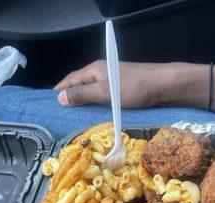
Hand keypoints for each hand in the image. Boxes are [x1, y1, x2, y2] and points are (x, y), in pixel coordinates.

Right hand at [55, 60, 172, 107]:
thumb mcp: (105, 92)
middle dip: (70, 99)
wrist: (164, 86)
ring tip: (75, 119)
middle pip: (80, 86)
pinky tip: (96, 117)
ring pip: (93, 93)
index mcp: (94, 70)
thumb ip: (83, 94)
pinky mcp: (122, 91)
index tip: (49, 105)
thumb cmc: (135, 87)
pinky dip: (97, 107)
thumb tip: (60, 98)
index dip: (59, 91)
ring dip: (84, 104)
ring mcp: (113, 82)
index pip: (70, 80)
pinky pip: (104, 99)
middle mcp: (102, 74)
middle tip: (61, 116)